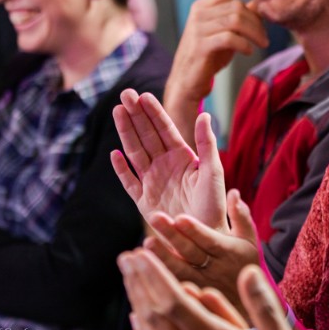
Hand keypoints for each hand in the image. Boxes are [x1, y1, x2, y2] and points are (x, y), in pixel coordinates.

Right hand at [112, 88, 226, 230]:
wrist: (204, 236)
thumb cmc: (214, 205)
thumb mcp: (213, 172)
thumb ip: (207, 144)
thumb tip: (205, 115)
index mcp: (183, 157)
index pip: (165, 130)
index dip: (154, 112)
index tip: (143, 95)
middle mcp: (165, 166)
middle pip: (146, 136)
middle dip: (136, 115)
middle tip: (125, 94)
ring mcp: (152, 182)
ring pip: (135, 152)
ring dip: (126, 133)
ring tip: (118, 111)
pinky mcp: (143, 201)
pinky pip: (129, 182)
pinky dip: (121, 169)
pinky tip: (114, 154)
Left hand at [119, 248, 313, 329]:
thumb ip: (264, 306)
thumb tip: (248, 273)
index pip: (174, 303)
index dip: (155, 277)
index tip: (143, 254)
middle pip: (154, 314)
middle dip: (139, 282)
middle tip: (127, 257)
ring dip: (136, 301)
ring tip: (129, 277)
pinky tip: (137, 319)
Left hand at [145, 189, 260, 315]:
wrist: (246, 309)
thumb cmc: (245, 269)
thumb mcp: (250, 243)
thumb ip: (241, 218)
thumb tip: (232, 193)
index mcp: (229, 253)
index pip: (210, 239)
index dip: (195, 229)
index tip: (179, 216)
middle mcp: (214, 270)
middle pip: (190, 252)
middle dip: (172, 235)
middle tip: (154, 217)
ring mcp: (200, 287)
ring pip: (178, 272)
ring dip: (161, 256)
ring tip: (146, 242)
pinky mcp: (189, 301)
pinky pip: (172, 291)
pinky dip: (156, 282)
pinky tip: (141, 271)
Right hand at [163, 0, 269, 144]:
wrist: (189, 80)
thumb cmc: (210, 54)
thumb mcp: (225, 31)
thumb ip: (239, 16)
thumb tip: (261, 1)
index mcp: (203, 5)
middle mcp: (199, 13)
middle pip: (237, 6)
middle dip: (257, 21)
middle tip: (265, 37)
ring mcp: (198, 29)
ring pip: (235, 20)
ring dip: (254, 33)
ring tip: (261, 44)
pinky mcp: (200, 46)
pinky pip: (229, 38)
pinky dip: (244, 44)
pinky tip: (248, 51)